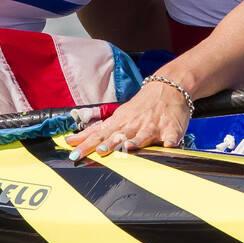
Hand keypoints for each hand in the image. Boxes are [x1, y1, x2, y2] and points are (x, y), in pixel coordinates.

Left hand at [65, 80, 191, 159]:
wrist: (167, 88)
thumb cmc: (139, 108)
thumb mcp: (117, 117)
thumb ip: (96, 131)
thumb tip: (72, 141)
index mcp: (120, 123)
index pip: (98, 135)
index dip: (86, 145)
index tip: (74, 154)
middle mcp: (134, 125)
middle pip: (119, 136)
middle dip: (109, 144)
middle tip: (100, 151)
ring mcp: (152, 126)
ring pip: (143, 135)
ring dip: (136, 142)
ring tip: (128, 147)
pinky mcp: (171, 129)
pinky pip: (171, 137)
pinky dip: (170, 141)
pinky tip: (169, 146)